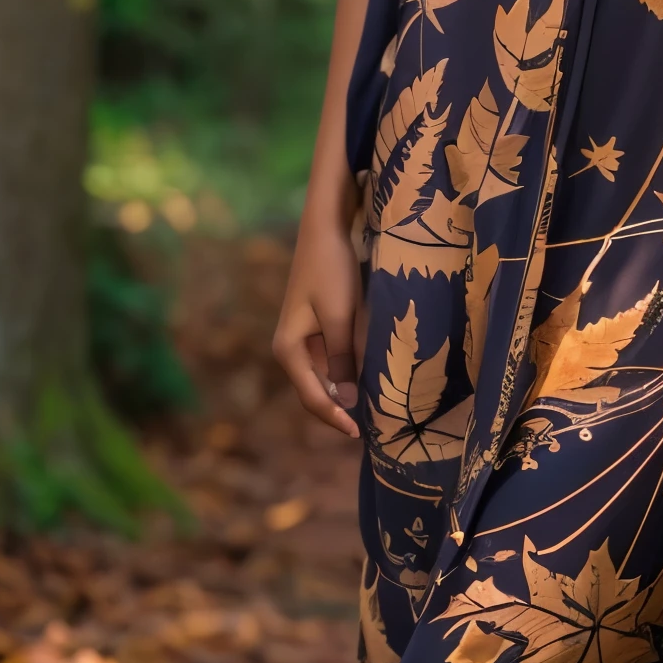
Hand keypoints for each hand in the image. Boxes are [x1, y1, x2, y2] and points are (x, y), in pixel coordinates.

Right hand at [271, 202, 362, 437]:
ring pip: (326, 375)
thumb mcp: (340, 317)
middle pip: (316, 390)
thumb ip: (343, 359)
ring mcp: (302, 338)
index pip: (313, 397)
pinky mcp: (316, 326)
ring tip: (374, 406)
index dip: (335, 418)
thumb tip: (346, 399)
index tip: (359, 433)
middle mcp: (291, 348)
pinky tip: (369, 374)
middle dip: (340, 408)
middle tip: (371, 426)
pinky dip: (349, 368)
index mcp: (288, 350)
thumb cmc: (331, 271)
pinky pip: (332, 357)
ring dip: (346, 389)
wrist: (324, 229)